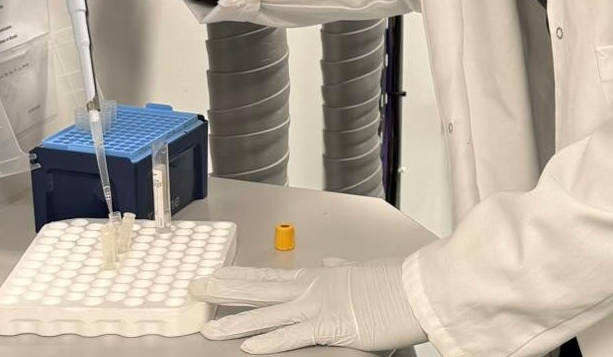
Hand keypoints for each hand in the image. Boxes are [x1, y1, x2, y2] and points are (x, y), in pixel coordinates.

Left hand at [189, 259, 425, 353]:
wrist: (416, 287)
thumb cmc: (394, 281)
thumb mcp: (362, 271)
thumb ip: (342, 270)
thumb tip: (332, 264)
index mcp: (319, 277)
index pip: (270, 277)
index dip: (240, 276)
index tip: (216, 274)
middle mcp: (312, 288)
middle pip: (259, 290)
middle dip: (225, 292)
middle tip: (196, 288)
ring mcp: (318, 307)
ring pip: (267, 314)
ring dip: (235, 322)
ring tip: (208, 328)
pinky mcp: (331, 326)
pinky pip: (293, 336)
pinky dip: (269, 341)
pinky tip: (247, 347)